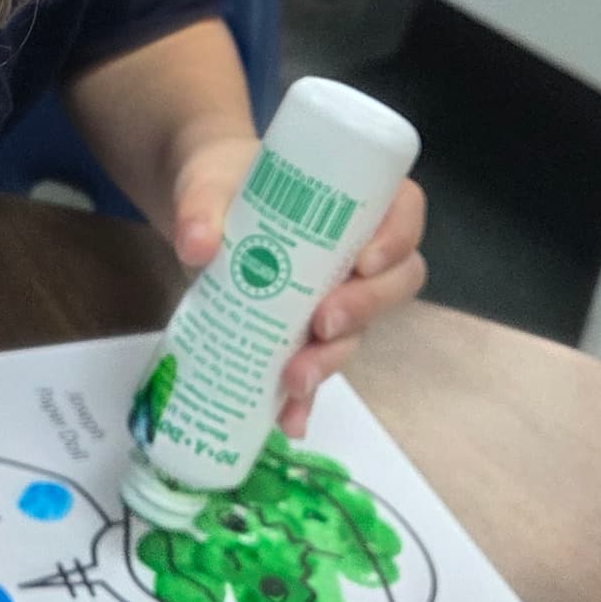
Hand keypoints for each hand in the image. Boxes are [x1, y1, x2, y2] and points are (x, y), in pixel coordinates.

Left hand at [170, 140, 427, 439]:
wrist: (198, 211)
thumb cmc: (221, 181)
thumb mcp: (208, 182)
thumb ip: (200, 206)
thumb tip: (197, 245)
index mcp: (356, 199)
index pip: (404, 213)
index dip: (397, 240)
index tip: (362, 261)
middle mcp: (359, 251)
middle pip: (393, 283)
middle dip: (365, 309)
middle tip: (322, 322)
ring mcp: (336, 295)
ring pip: (359, 331)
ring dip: (334, 359)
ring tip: (296, 377)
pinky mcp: (303, 332)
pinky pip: (317, 367)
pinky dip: (305, 400)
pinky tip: (288, 421)